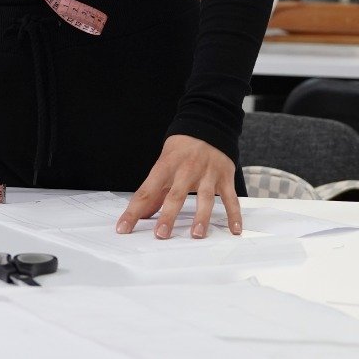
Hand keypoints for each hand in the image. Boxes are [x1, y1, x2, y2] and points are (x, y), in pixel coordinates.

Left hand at [115, 134, 242, 239]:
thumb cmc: (181, 149)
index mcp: (165, 166)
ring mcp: (207, 173)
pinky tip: (234, 230)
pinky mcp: (225, 177)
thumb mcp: (163, 164)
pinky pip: (231, 198)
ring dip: (201, 217)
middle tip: (160, 235)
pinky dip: (234, 214)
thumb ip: (155, 190)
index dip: (134, 211)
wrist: (207, 124)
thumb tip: (142, 214)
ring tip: (196, 235)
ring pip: (204, 197)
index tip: (123, 228)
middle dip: (168, 215)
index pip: (146, 191)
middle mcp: (186, 170)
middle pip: (175, 195)